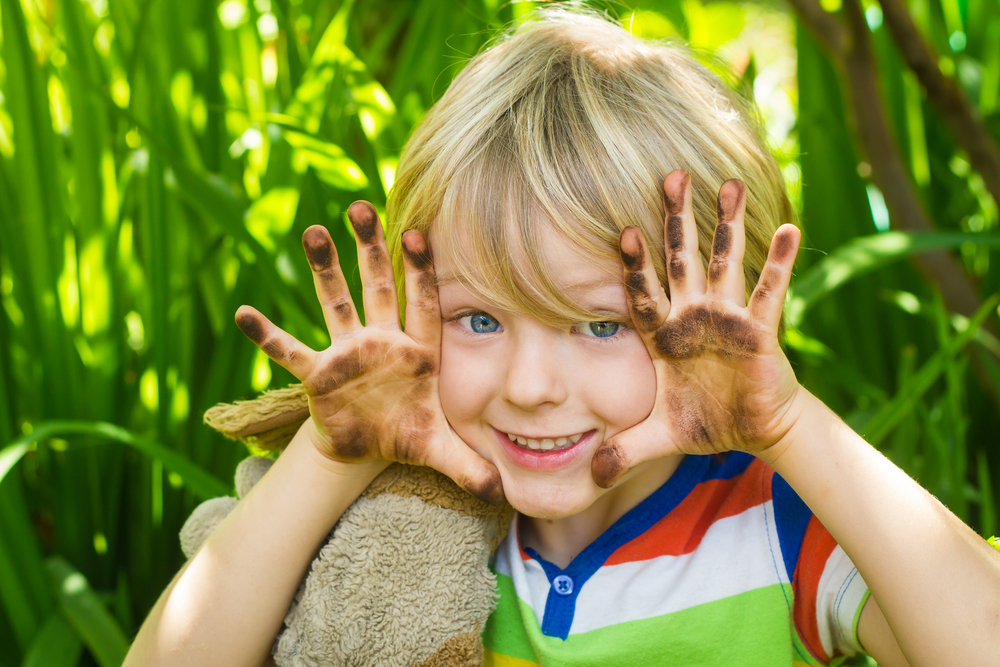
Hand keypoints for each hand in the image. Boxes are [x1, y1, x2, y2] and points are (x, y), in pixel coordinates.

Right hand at [235, 202, 503, 503]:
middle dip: (371, 249)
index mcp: (419, 351)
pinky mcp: (319, 376)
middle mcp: (383, 341)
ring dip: (324, 270)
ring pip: (336, 304)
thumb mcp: (440, 450)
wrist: (371, 447)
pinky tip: (246, 316)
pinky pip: (292, 352)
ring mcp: (348, 353)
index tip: (418, 234)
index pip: (423, 304)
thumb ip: (469, 465)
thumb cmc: (409, 433)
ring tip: (312, 232)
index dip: (421, 272)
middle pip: (379, 287)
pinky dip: (269, 336)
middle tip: (362, 207)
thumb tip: (502, 495)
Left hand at [592, 171, 802, 487]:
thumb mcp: (658, 437)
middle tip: (670, 177)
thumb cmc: (707, 423)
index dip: (634, 266)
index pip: (642, 293)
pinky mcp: (760, 329)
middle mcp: (694, 316)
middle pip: (681, 259)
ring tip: (728, 183)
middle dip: (676, 220)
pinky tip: (787, 227)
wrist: (755, 432)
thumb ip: (623, 450)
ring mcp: (728, 318)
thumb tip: (588, 477)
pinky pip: (768, 291)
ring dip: (726, 225)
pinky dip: (777, 261)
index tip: (622, 231)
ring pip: (725, 262)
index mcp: (665, 335)